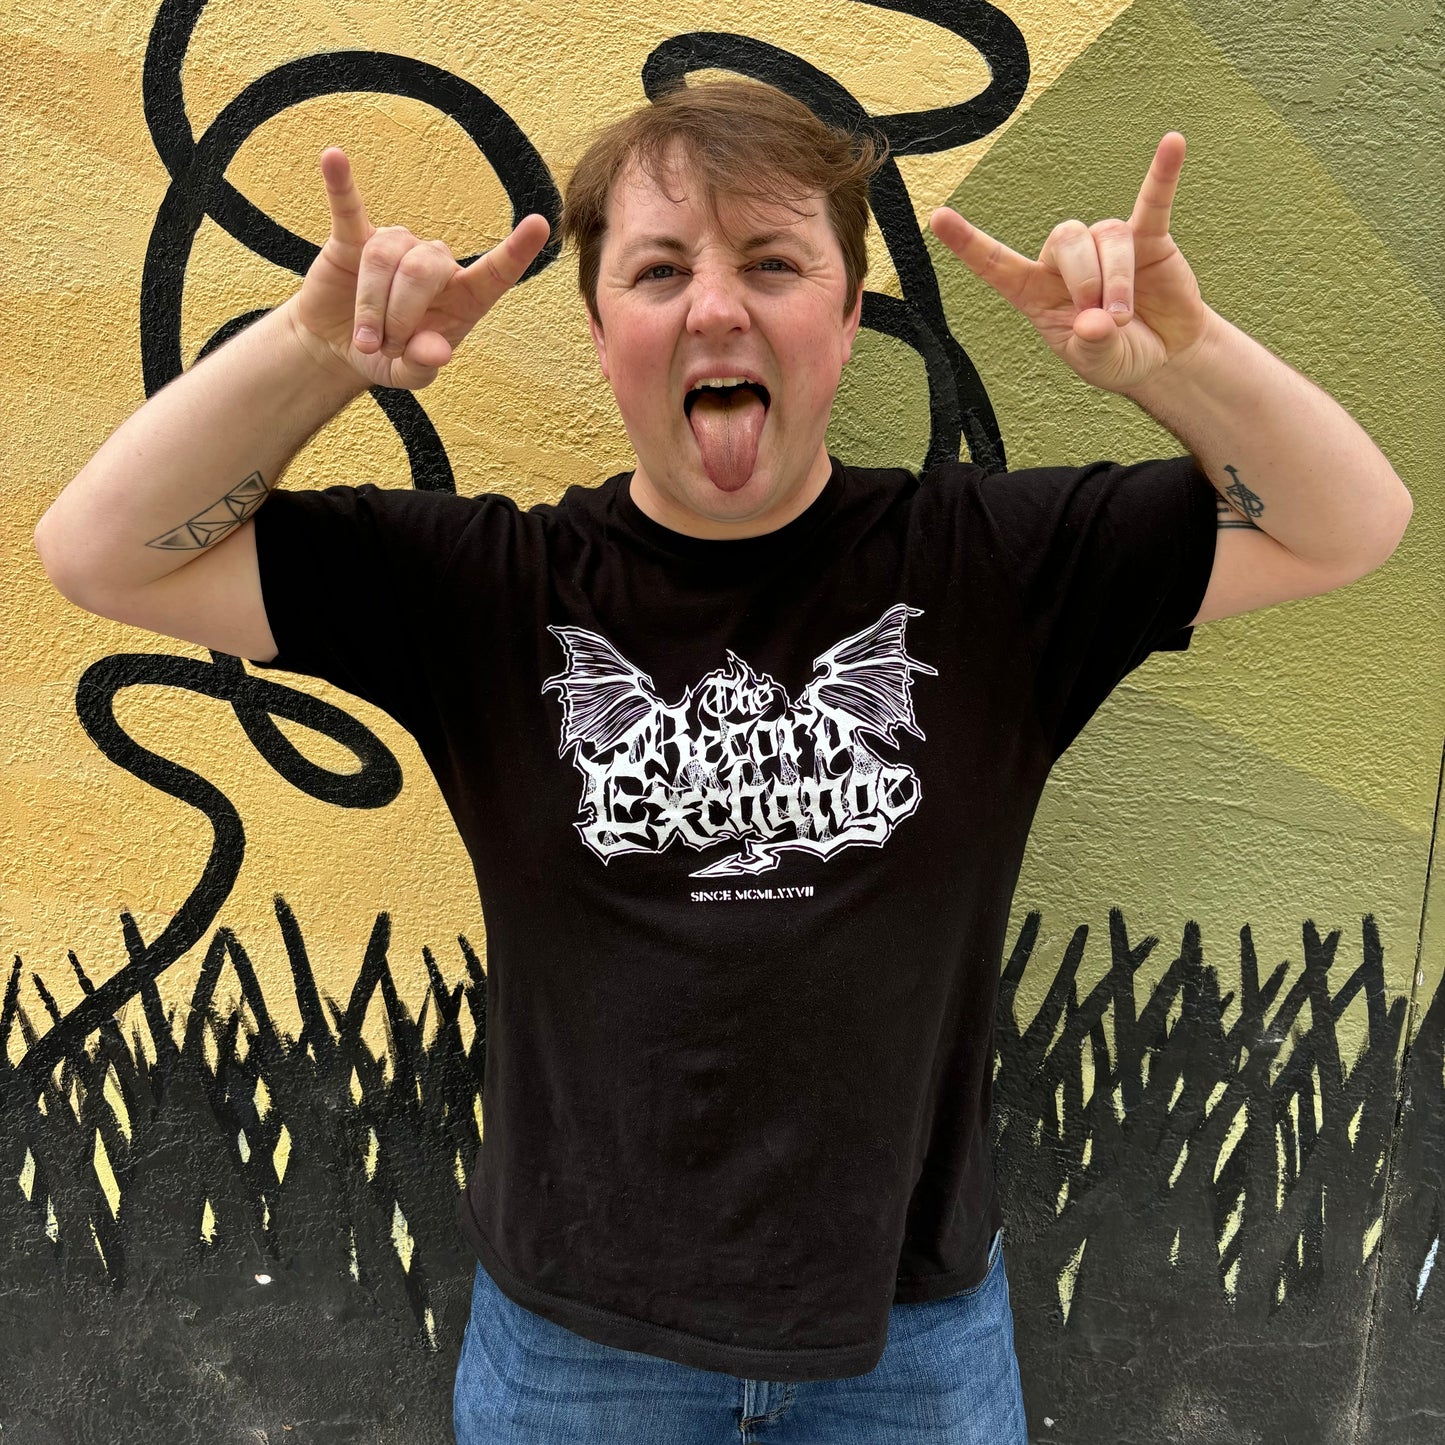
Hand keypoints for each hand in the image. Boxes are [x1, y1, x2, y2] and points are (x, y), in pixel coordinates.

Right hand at [287, 147, 550, 390]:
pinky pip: (349, 207)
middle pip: (423, 269)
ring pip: (384, 258)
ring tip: (366, 341)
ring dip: (371, 307)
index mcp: (465, 297)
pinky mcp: (353, 238)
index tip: (539, 224)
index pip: (497, 272)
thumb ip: (424, 366)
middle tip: (386, 348)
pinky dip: (341, 184)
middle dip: (399, 315)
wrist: (339, 348)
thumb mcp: (408, 375)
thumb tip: (436, 352)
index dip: (516, 251)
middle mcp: (435, 264)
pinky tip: (333, 158)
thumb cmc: (389, 358)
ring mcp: (396, 246)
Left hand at [930, 133, 1208, 393]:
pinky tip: (1173, 144)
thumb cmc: (1116, 357)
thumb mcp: (1099, 364)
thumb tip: (1096, 322)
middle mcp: (1065, 263)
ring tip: (1124, 316)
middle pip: (1064, 239)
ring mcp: (1106, 246)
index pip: (996, 264)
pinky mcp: (1148, 239)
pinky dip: (1163, 175)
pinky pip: (1153, 201)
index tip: (938, 216)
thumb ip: (1093, 346)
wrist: (1163, 356)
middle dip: (1085, 278)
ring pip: (1105, 234)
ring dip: (1117, 277)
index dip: (969, 243)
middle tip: (1104, 320)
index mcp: (1036, 294)